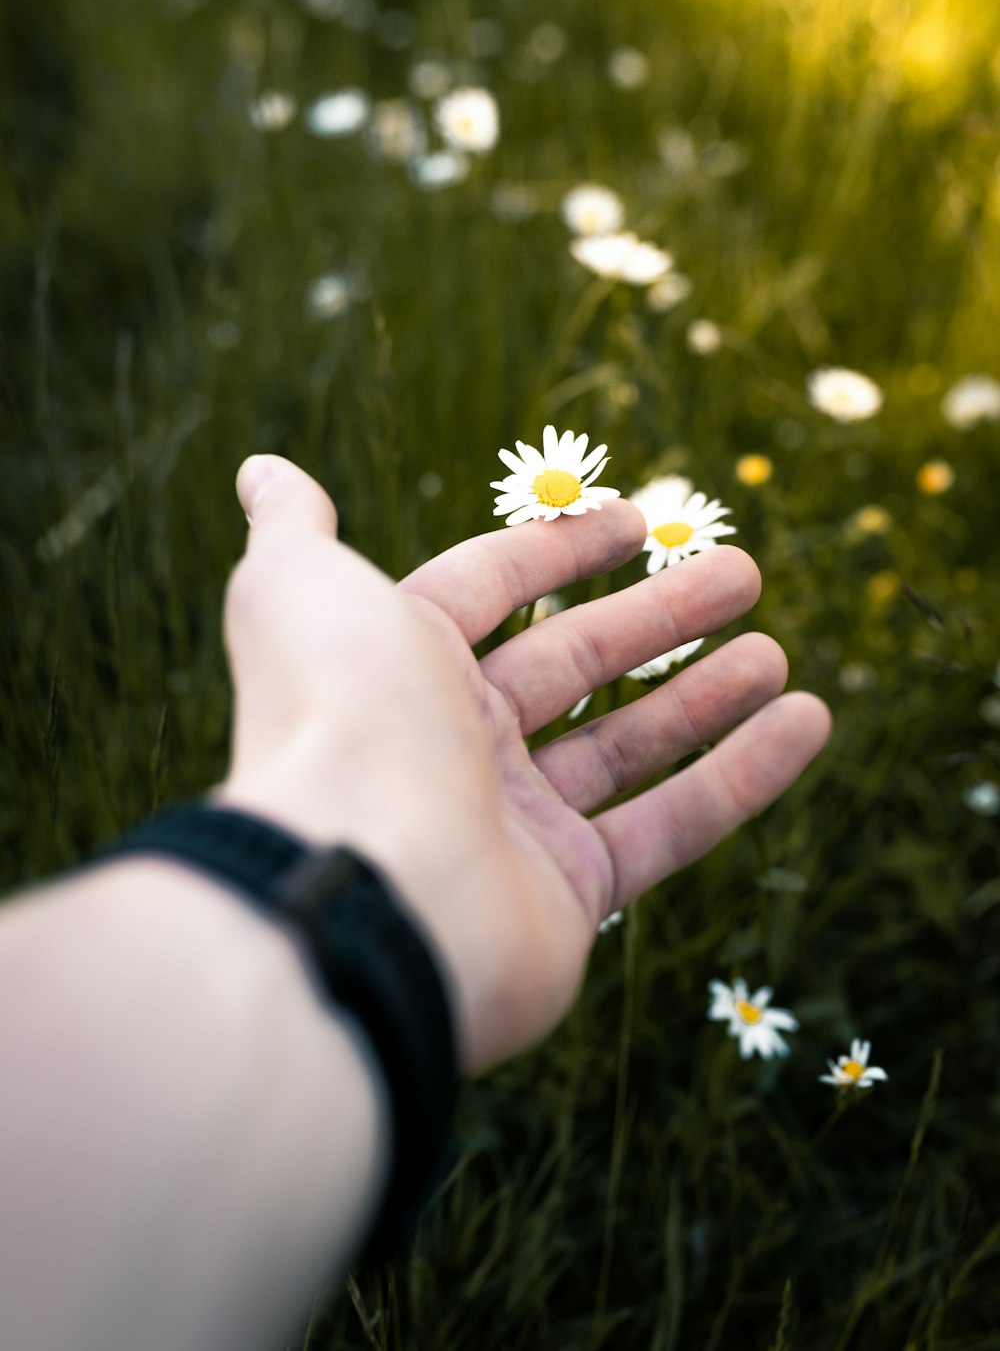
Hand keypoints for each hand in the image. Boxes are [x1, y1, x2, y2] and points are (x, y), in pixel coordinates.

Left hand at [216, 455, 830, 1073]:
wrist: (359, 894)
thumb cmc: (337, 718)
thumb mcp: (302, 588)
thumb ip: (295, 530)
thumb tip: (262, 471)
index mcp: (398, 665)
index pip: (491, 587)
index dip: (561, 548)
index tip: (640, 519)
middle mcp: (452, 742)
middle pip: (574, 661)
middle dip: (659, 615)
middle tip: (744, 574)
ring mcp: (511, 823)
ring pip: (628, 743)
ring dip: (706, 694)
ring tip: (777, 650)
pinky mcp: (569, 894)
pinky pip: (670, 823)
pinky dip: (741, 775)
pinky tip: (805, 723)